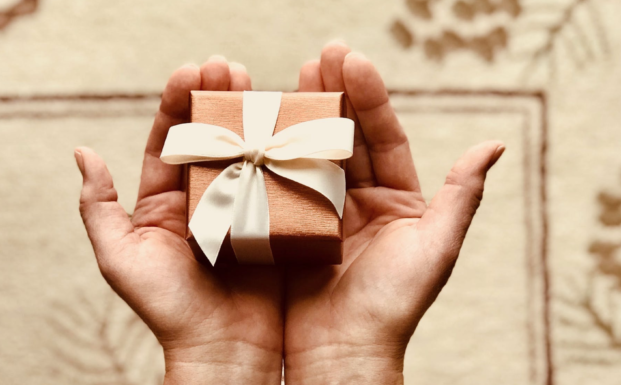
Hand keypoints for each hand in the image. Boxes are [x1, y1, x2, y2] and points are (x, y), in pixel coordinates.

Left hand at [74, 56, 283, 384]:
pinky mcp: (273, 221)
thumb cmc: (167, 309)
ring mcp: (240, 207)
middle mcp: (202, 199)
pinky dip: (280, 150)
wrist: (222, 349)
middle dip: (217, 99)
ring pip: (244, 151)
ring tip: (257, 83)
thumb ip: (99, 208)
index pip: (169, 142)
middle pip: (209, 139)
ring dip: (250, 115)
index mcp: (165, 203)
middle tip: (229, 67)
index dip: (177, 105)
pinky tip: (286, 123)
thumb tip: (83, 153)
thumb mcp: (120, 259)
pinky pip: (276, 179)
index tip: (191, 71)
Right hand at [283, 42, 504, 383]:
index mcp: (395, 200)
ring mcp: (320, 210)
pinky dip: (273, 152)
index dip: (369, 98)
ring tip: (293, 77)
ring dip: (302, 114)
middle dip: (333, 94)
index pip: (382, 137)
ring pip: (312, 153)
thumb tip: (494, 144)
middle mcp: (358, 200)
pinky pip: (281, 182)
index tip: (352, 61)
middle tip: (321, 56)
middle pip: (345, 137)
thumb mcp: (435, 248)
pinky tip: (264, 124)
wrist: (342, 351)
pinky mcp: (288, 226)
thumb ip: (462, 196)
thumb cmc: (394, 305)